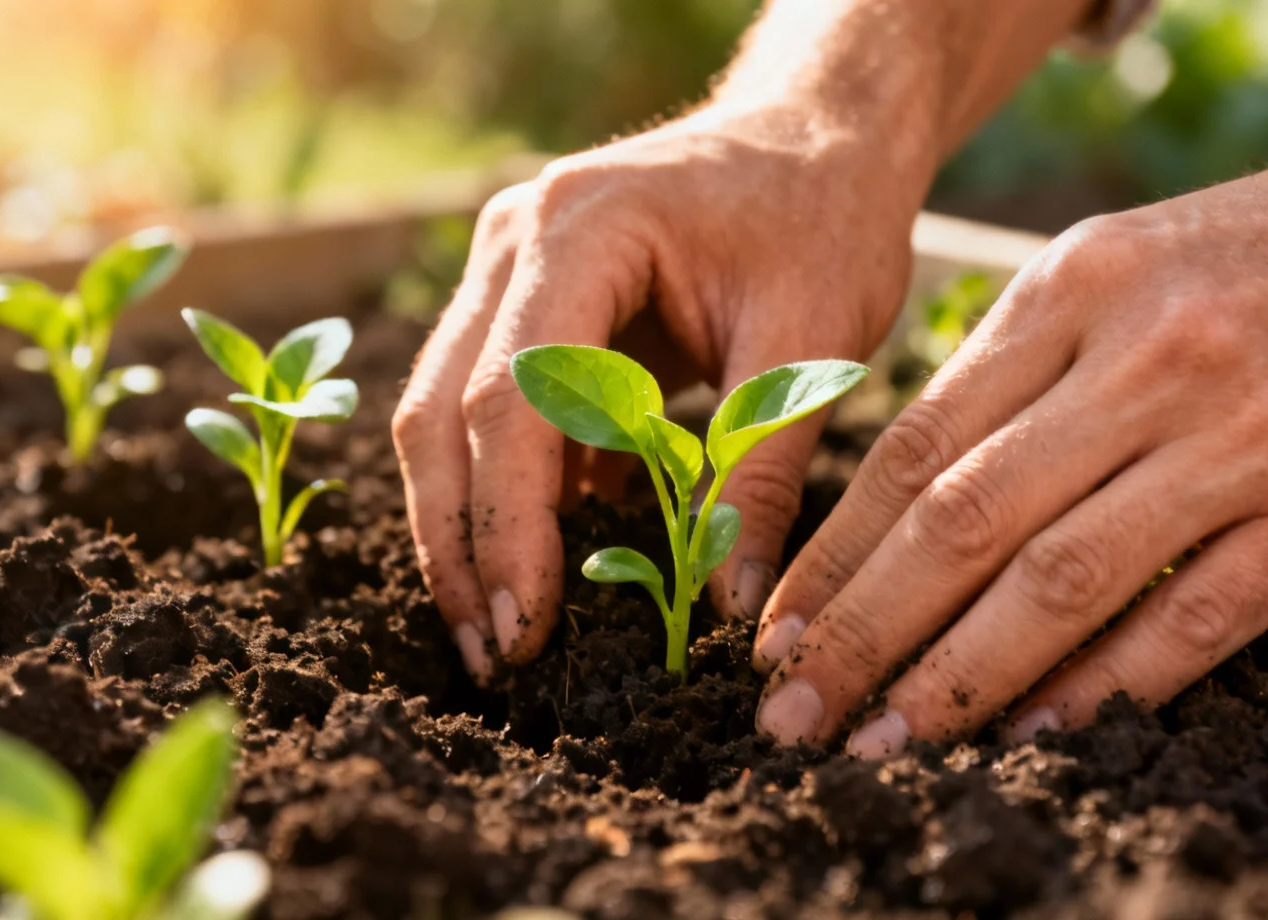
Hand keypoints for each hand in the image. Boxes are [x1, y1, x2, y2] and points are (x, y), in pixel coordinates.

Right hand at [393, 104, 931, 681]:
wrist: (814, 134)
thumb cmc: (823, 216)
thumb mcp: (811, 343)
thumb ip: (760, 474)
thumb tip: (722, 609)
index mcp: (580, 228)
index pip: (513, 397)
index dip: (510, 524)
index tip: (526, 626)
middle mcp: (515, 239)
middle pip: (443, 412)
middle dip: (460, 544)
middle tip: (490, 654)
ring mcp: (506, 267)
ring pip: (445, 416)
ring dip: (468, 525)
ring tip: (502, 628)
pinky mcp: (524, 302)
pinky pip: (492, 409)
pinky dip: (513, 488)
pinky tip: (548, 560)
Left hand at [752, 102, 1267, 753]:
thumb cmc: (1234, 263)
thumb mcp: (1100, 273)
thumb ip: (999, 377)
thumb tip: (884, 518)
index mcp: (1068, 293)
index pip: (914, 447)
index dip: (834, 553)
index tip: (774, 629)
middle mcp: (1145, 362)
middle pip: (964, 521)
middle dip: (863, 632)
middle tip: (794, 712)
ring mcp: (1242, 440)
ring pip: (1064, 581)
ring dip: (960, 676)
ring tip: (887, 741)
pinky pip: (1191, 620)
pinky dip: (1103, 686)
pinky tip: (1030, 731)